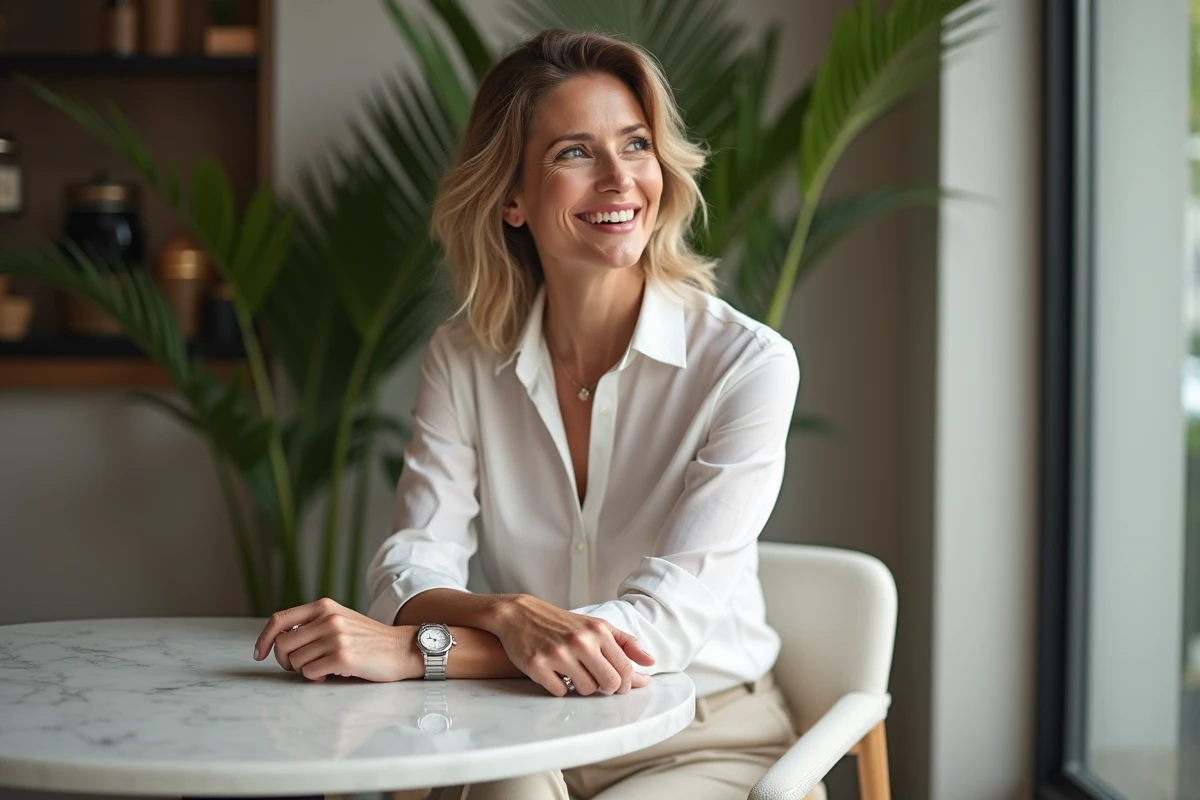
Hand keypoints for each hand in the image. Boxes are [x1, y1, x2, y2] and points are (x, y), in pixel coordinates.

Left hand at [252, 597, 419, 682]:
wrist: (402, 648)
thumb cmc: (369, 640)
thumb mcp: (341, 619)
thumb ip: (314, 623)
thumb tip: (278, 640)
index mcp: (325, 607)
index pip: (279, 619)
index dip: (264, 638)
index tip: (260, 653)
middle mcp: (328, 619)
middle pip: (283, 644)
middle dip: (285, 661)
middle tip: (298, 667)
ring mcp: (336, 637)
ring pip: (296, 661)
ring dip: (304, 670)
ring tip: (323, 668)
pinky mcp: (343, 658)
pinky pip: (310, 673)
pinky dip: (316, 678)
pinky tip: (332, 673)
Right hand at [494, 594, 654, 696]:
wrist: (520, 614)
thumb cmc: (562, 623)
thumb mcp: (596, 625)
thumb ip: (626, 643)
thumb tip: (650, 661)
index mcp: (598, 631)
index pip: (625, 668)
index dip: (627, 683)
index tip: (621, 685)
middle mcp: (580, 641)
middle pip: (609, 683)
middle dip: (607, 688)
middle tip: (598, 682)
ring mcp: (558, 654)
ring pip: (585, 690)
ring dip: (582, 687)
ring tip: (574, 673)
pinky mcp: (537, 666)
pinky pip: (560, 691)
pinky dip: (560, 687)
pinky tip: (556, 673)